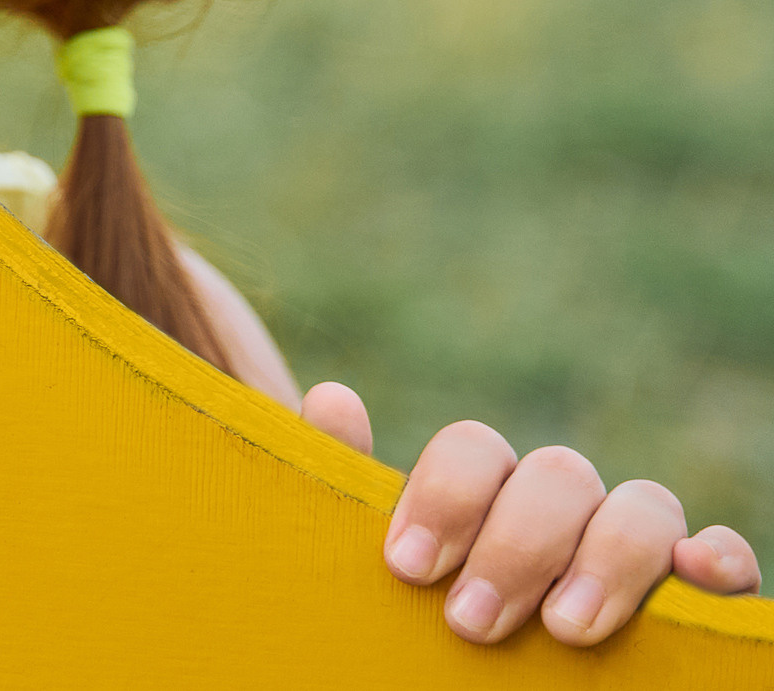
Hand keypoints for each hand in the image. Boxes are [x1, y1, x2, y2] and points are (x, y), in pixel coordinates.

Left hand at [302, 381, 762, 645]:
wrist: (477, 686)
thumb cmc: (425, 626)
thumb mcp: (388, 572)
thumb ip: (353, 497)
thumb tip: (335, 399)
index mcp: (486, 490)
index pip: (474, 448)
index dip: (444, 496)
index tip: (406, 568)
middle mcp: (560, 509)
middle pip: (556, 475)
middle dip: (515, 546)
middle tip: (469, 622)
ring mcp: (631, 548)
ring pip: (644, 506)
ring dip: (607, 560)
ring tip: (566, 630)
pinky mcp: (693, 597)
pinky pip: (724, 557)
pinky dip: (719, 557)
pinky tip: (698, 575)